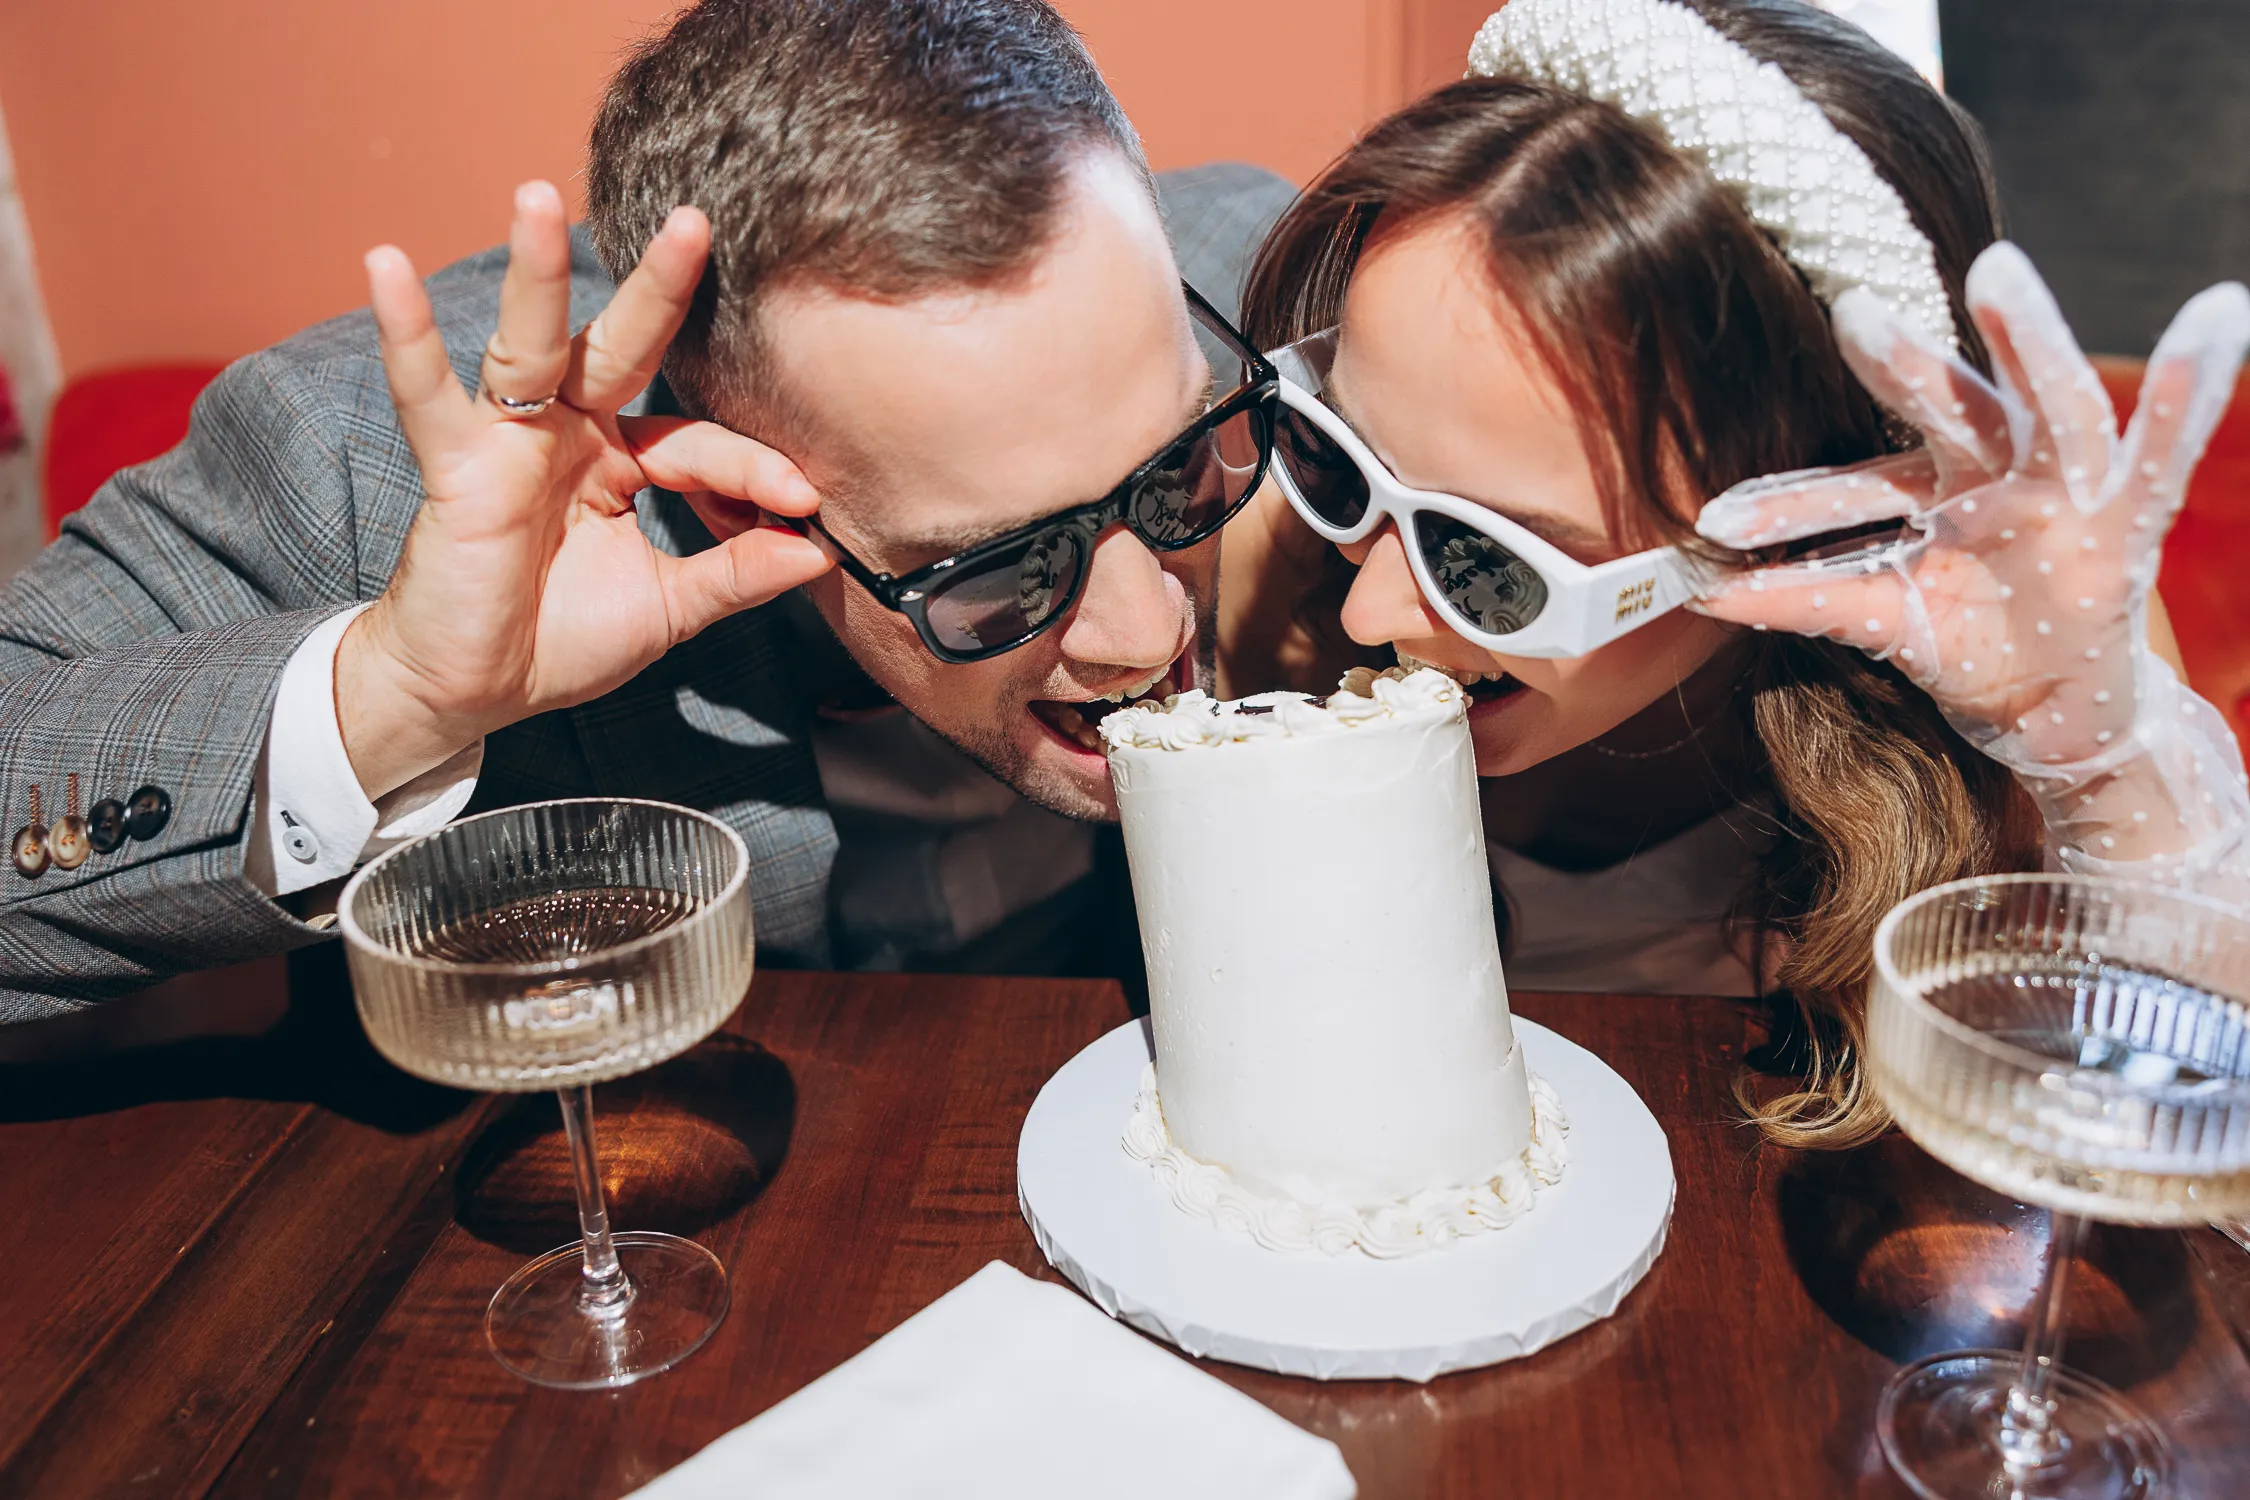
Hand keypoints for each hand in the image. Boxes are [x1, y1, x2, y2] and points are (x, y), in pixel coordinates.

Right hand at [338, 182, 831, 798]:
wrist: (474, 691)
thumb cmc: (560, 639)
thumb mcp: (669, 608)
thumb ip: (736, 575)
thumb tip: (818, 554)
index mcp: (623, 460)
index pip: (698, 443)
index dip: (753, 470)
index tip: (806, 502)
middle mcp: (569, 432)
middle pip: (620, 347)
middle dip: (657, 288)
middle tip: (696, 221)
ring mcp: (510, 440)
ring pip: (529, 344)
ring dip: (534, 273)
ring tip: (538, 197)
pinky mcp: (456, 466)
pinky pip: (429, 394)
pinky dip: (407, 337)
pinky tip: (386, 268)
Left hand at [1692, 242, 2249, 876]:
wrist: (2055, 702)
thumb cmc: (1967, 639)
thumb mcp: (1884, 620)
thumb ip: (1804, 596)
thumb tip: (1702, 591)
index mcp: (1933, 486)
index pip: (1858, 482)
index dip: (1793, 499)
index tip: (1717, 521)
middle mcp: (1996, 470)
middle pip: (1948, 409)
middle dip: (1901, 366)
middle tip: (1851, 309)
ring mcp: (2065, 489)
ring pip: (2049, 408)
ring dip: (2028, 342)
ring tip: (1998, 272)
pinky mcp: (2132, 519)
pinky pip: (2166, 448)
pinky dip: (2193, 386)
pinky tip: (2219, 312)